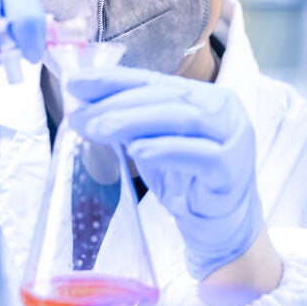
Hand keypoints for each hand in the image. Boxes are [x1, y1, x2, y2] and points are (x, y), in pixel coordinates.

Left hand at [67, 66, 263, 279]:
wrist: (219, 225)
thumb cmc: (185, 179)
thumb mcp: (152, 144)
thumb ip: (128, 122)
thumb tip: (81, 106)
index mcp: (202, 95)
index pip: (151, 81)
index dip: (112, 80)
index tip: (75, 82)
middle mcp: (221, 108)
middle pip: (163, 96)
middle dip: (117, 104)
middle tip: (80, 116)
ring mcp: (231, 136)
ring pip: (181, 118)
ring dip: (134, 121)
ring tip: (99, 129)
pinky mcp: (231, 168)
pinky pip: (198, 154)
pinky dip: (165, 149)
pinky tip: (137, 151)